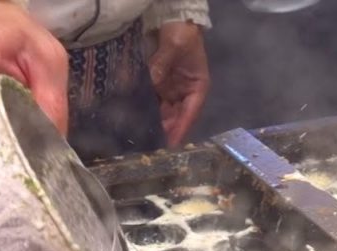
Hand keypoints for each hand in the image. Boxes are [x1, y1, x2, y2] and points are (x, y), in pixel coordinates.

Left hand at [148, 22, 209, 147]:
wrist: (173, 21)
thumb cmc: (181, 34)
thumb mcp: (174, 47)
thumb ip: (162, 65)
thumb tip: (152, 82)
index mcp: (198, 87)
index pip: (191, 112)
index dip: (181, 128)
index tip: (172, 144)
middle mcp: (186, 92)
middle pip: (177, 116)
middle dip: (166, 128)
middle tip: (153, 142)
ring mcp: (172, 90)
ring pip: (164, 112)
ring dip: (156, 122)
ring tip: (144, 135)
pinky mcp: (159, 86)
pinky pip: (154, 102)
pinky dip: (147, 110)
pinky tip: (137, 119)